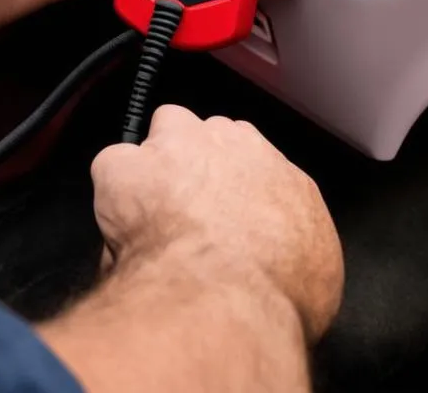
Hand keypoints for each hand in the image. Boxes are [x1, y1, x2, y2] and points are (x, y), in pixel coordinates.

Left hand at [91, 104, 343, 343]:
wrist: (231, 297)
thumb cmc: (275, 290)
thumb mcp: (315, 270)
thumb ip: (292, 243)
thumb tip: (279, 262)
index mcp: (272, 166)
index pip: (246, 153)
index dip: (228, 181)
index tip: (222, 208)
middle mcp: (226, 143)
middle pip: (204, 132)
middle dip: (193, 162)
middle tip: (186, 210)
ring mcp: (177, 147)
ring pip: (162, 130)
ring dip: (158, 162)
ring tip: (153, 209)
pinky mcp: (130, 165)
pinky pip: (112, 165)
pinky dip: (112, 194)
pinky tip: (119, 227)